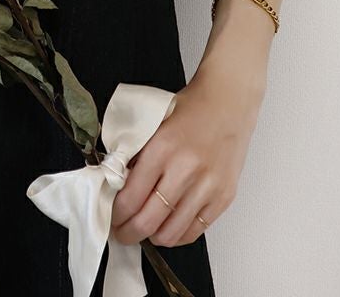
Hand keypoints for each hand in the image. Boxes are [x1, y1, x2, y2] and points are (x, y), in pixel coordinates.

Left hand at [108, 71, 261, 247]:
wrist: (228, 102)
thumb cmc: (190, 110)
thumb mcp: (154, 124)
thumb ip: (137, 153)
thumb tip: (118, 183)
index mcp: (162, 149)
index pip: (131, 196)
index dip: (117, 214)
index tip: (112, 218)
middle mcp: (185, 170)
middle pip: (149, 220)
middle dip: (130, 232)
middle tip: (123, 233)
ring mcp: (207, 186)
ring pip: (173, 232)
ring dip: (154, 237)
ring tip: (145, 232)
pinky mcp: (224, 196)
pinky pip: (196, 230)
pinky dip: (179, 235)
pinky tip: (169, 228)